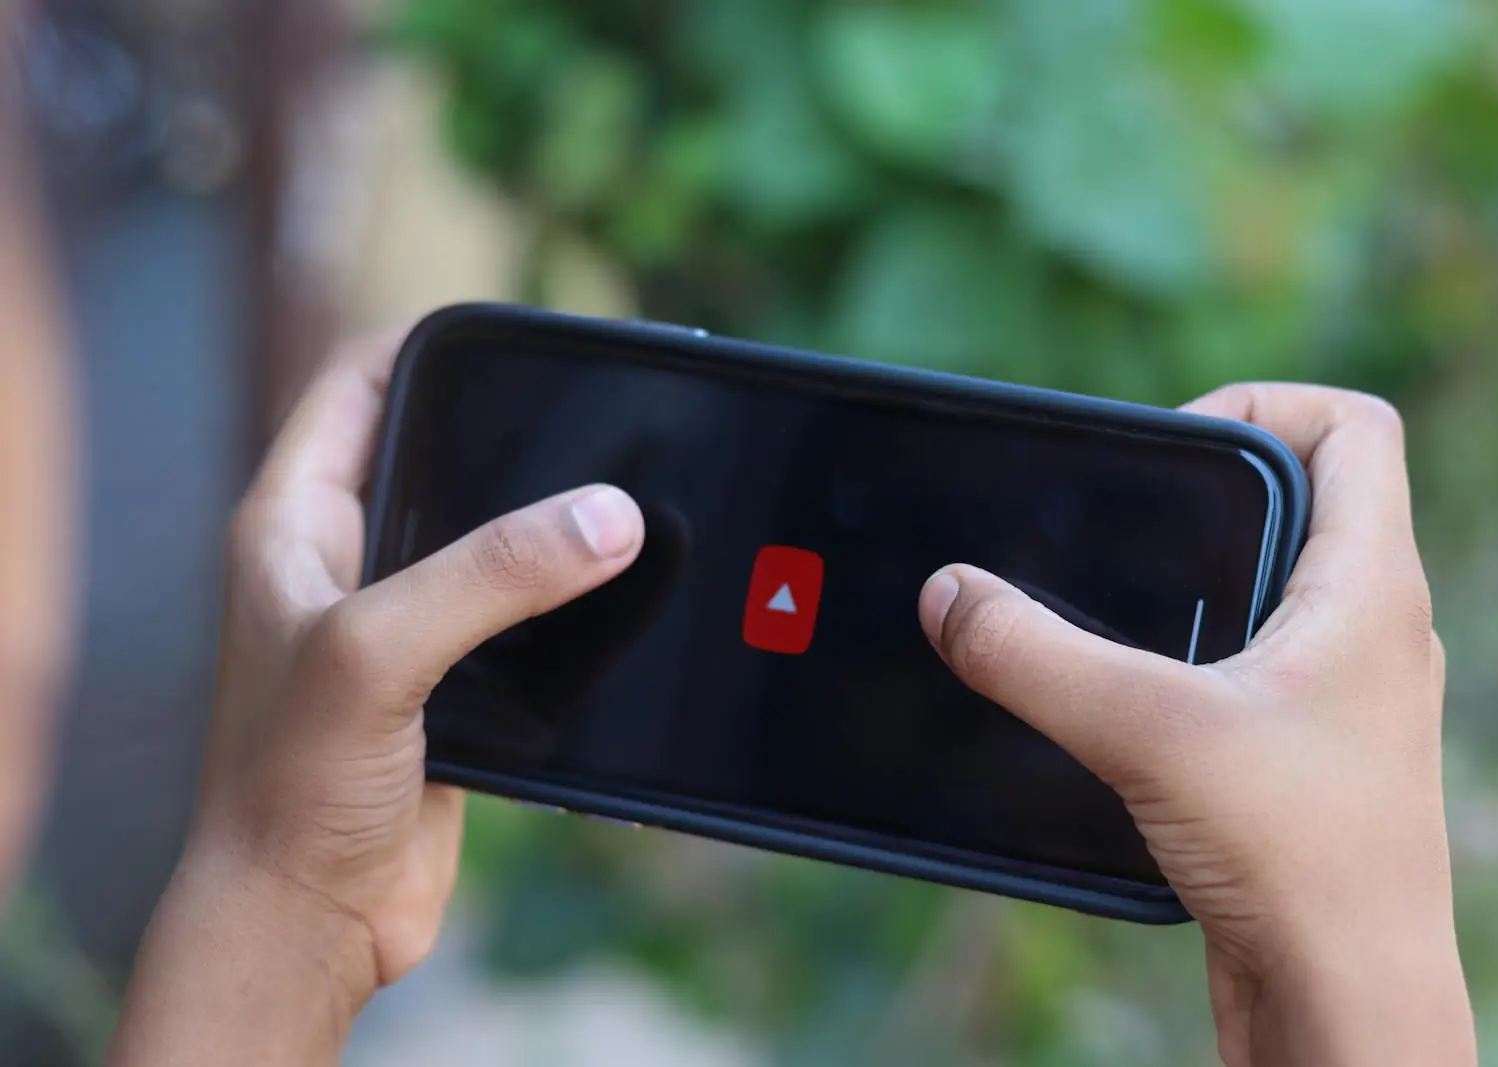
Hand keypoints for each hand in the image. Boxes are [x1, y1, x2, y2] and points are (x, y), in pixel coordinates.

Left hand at [108, 334, 645, 1066]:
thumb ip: (491, 577)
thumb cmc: (290, 788)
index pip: (354, 386)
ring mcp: (400, 626)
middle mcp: (344, 563)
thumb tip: (607, 517)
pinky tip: (617, 597)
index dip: (424, 344)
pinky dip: (564, 602)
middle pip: (437, 455)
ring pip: (487, 540)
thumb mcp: (380, 655)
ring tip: (624, 496)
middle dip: (512, 432)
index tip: (513, 333)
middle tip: (596, 414)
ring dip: (547, 523)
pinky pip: (517, 617)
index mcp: (293, 525)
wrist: (308, 919)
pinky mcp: (450, 687)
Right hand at [919, 385, 1474, 1066]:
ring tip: (1110, 614)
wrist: (1348, 1003)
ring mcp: (1342, 697)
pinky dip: (1189, 660)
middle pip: (1299, 500)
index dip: (1261, 403)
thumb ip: (1032, 654)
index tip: (1171, 451)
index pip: (1355, 425)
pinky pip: (1250, 667)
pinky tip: (1124, 705)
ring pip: (1271, 590)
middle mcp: (1369, 630)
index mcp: (1369, 587)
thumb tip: (948, 594)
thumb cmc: (1303, 864)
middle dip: (1199, 500)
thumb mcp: (1145, 732)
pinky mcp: (1305, 757)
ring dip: (1190, 586)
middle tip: (1118, 531)